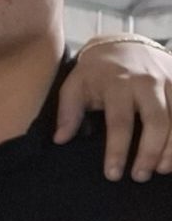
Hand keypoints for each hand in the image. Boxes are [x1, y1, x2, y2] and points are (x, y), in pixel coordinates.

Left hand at [56, 37, 171, 181]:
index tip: (113, 175)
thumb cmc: (96, 71)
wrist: (125, 44)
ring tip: (161, 170)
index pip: (119, 122)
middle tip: (140, 176)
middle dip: (150, 152)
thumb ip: (68, 111)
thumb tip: (60, 139)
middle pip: (156, 122)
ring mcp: (170, 81)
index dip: (117, 151)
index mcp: (118, 83)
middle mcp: (148, 82)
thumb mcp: (75, 85)